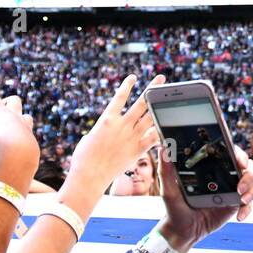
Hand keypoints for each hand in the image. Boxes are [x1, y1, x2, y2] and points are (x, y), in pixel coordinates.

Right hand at [0, 90, 38, 173]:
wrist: (19, 158)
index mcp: (2, 112)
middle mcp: (16, 117)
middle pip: (13, 100)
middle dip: (3, 105)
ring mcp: (26, 127)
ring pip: (25, 116)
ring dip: (15, 122)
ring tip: (4, 133)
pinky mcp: (32, 139)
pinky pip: (27, 134)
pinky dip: (18, 138)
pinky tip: (10, 147)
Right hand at [65, 75, 161, 199]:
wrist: (88, 175)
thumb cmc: (84, 158)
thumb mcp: (90, 137)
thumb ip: (104, 129)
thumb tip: (110, 129)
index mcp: (107, 120)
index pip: (119, 98)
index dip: (127, 86)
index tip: (133, 77)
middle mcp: (121, 125)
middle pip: (141, 103)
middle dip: (152, 89)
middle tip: (161, 79)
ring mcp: (130, 137)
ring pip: (150, 117)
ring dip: (159, 106)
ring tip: (167, 98)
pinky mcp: (137, 150)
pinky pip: (153, 138)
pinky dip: (161, 132)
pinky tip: (168, 125)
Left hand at [158, 145, 252, 252]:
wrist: (182, 230)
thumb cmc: (175, 207)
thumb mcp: (168, 190)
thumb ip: (166, 170)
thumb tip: (163, 149)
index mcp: (211, 167)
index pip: (230, 153)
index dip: (240, 154)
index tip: (240, 162)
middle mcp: (224, 175)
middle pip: (248, 166)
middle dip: (249, 175)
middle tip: (240, 187)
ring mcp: (232, 189)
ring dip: (252, 189)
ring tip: (241, 200)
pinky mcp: (236, 204)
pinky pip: (250, 202)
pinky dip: (248, 208)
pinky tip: (239, 216)